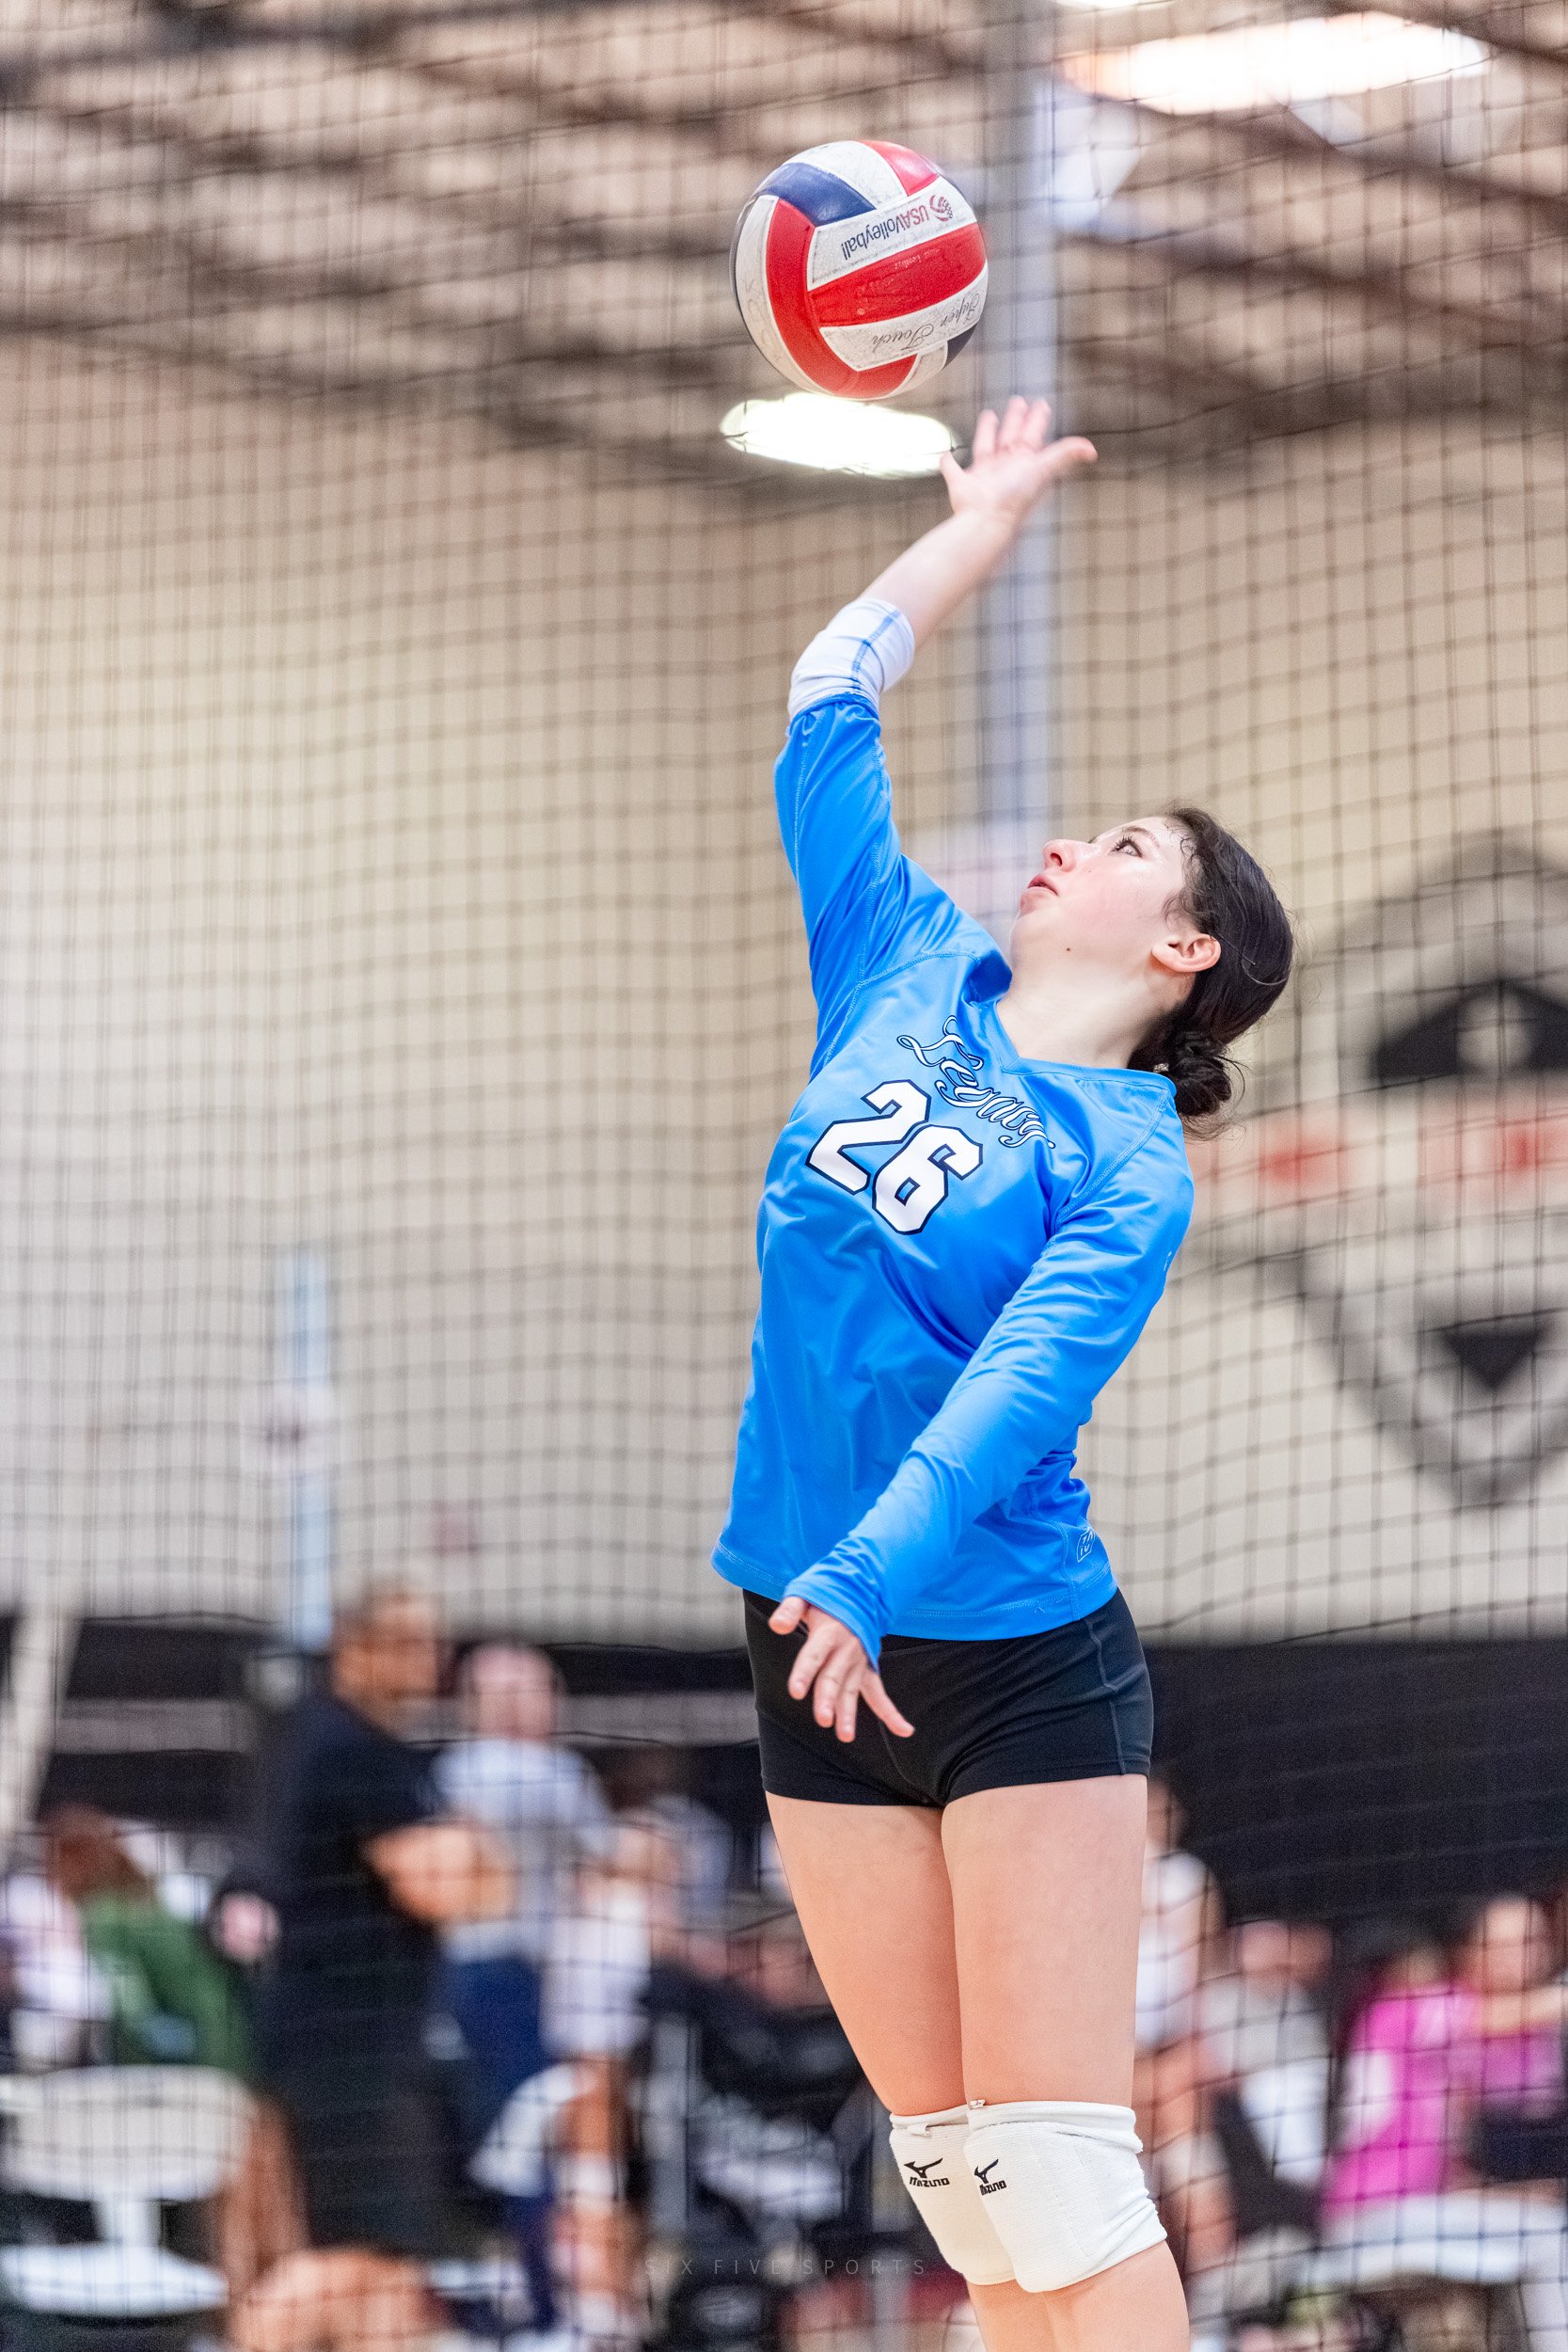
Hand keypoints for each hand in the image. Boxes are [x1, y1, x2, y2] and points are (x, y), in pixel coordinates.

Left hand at [769, 1595, 915, 1742]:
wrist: (861, 1592)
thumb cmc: (828, 1596)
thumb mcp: (806, 1594)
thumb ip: (790, 1610)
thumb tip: (777, 1625)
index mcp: (829, 1632)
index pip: (814, 1655)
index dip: (804, 1673)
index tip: (795, 1692)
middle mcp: (846, 1650)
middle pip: (834, 1678)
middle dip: (828, 1700)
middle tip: (823, 1720)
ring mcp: (859, 1662)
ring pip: (852, 1691)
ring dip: (849, 1713)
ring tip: (845, 1736)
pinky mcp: (867, 1670)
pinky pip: (879, 1694)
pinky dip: (891, 1713)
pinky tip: (904, 1730)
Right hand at [939, 396, 1095, 529]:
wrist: (986, 521)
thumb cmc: (1014, 499)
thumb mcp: (1041, 470)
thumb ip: (1064, 456)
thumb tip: (1092, 450)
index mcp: (1023, 464)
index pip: (1033, 436)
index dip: (1038, 420)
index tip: (1042, 404)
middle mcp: (1005, 469)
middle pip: (1011, 437)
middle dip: (1016, 420)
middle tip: (1019, 401)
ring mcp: (983, 477)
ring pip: (985, 447)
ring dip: (987, 431)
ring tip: (989, 415)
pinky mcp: (962, 485)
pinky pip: (952, 470)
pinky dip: (947, 463)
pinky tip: (945, 454)